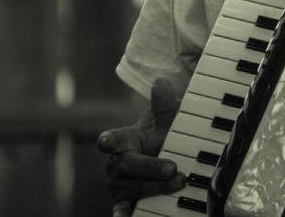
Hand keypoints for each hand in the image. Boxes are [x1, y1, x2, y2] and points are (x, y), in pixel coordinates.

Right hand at [97, 77, 186, 215]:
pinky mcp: (125, 201)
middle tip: (173, 168)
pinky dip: (123, 214)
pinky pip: (121, 209)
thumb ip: (164, 103)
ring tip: (178, 183)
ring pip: (127, 188)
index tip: (106, 141)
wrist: (167, 153)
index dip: (107, 141)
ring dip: (152, 187)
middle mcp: (116, 163)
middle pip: (124, 167)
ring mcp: (119, 184)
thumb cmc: (162, 134)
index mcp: (123, 140)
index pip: (110, 139)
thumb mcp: (167, 119)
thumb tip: (161, 82)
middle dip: (149, 168)